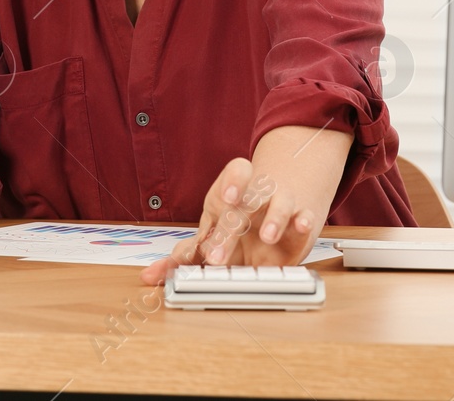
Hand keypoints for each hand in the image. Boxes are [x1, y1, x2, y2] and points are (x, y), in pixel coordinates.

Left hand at [138, 156, 321, 284]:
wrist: (278, 211)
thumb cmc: (237, 227)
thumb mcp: (210, 238)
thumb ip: (183, 257)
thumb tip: (148, 277)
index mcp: (230, 197)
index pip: (234, 176)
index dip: (233, 183)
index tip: (228, 198)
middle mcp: (255, 196)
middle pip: (247, 202)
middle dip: (233, 228)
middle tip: (218, 257)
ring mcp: (279, 206)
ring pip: (279, 202)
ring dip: (274, 218)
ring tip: (268, 235)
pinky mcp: (300, 221)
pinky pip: (305, 216)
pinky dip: (304, 222)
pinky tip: (302, 224)